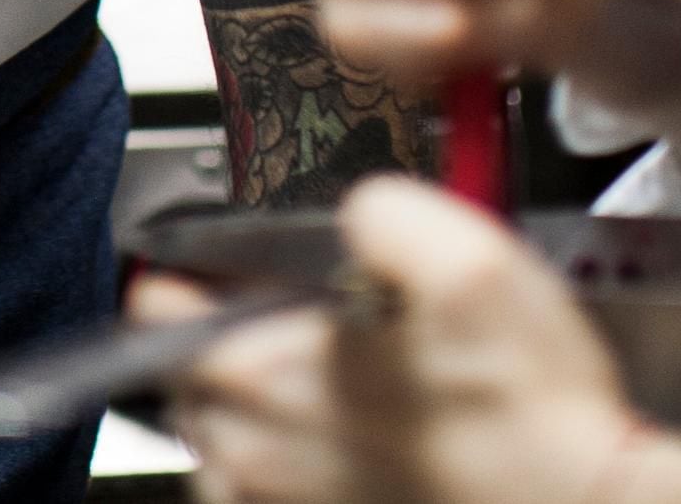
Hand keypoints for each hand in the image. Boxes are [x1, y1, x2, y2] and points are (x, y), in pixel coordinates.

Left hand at [163, 180, 637, 503]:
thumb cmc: (524, 413)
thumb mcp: (469, 261)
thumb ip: (386, 210)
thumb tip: (359, 206)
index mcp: (261, 372)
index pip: (156, 309)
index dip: (181, 276)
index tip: (208, 268)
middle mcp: (249, 452)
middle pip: (184, 377)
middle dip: (216, 344)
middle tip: (278, 323)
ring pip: (218, 446)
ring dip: (247, 412)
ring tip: (312, 387)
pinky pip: (256, 500)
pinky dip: (278, 471)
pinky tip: (332, 448)